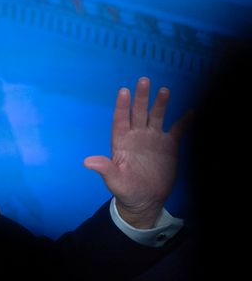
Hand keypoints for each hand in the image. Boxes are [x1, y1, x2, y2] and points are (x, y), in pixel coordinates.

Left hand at [84, 77, 190, 228]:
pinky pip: (178, 130)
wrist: (145, 200)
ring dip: (160, 104)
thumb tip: (87, 162)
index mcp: (121, 141)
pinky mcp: (169, 146)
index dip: (122, 106)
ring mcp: (153, 139)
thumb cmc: (125, 190)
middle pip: (139, 112)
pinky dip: (185, 121)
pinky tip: (192, 111)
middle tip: (143, 80)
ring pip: (156, 116)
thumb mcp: (114, 180)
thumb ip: (104, 168)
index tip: (123, 91)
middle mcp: (137, 136)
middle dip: (141, 97)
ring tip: (164, 90)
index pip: (121, 119)